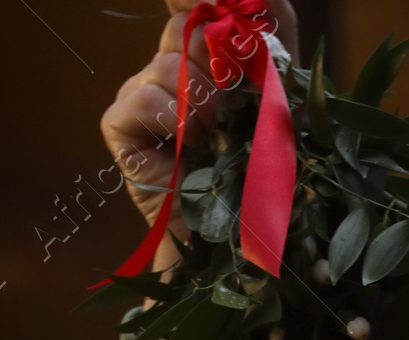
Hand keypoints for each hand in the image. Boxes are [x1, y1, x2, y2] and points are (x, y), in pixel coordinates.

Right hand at [102, 2, 299, 255]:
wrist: (245, 246)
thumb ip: (274, 38)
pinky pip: (137, 99)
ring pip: (164, 62)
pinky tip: (186, 145)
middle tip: (234, 97)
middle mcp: (176, 72)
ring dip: (198, 97)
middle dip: (216, 57)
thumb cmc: (269, 180)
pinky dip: (167, 117)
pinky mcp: (122, 129)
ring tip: (215, 133)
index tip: (217, 3)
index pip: (198, 5)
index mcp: (213, 62)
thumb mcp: (287, 100)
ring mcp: (144, 97)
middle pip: (185, 27)